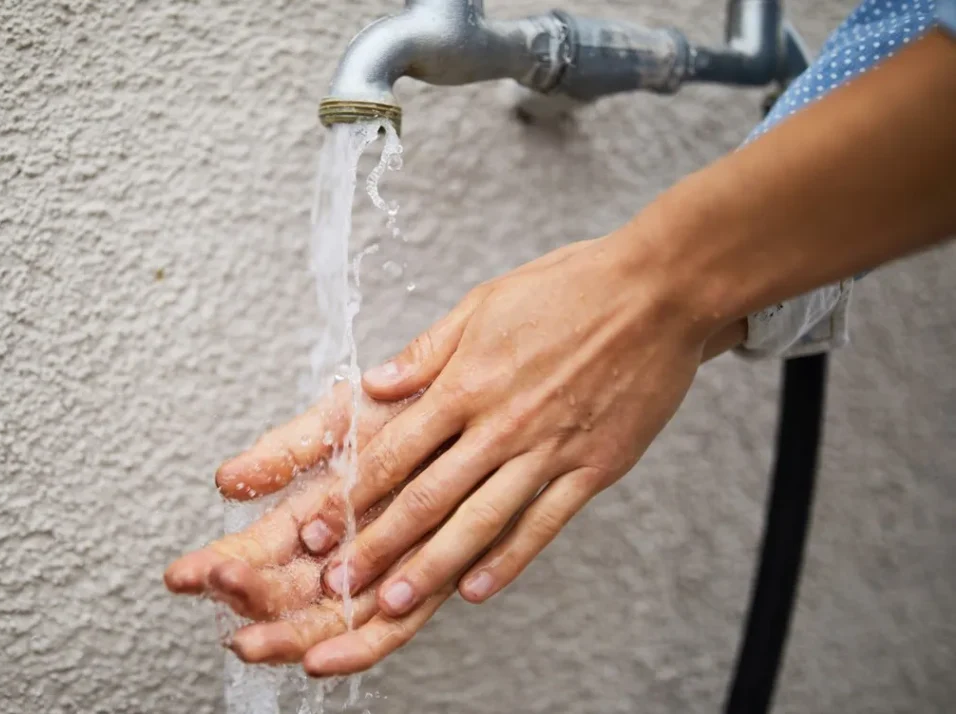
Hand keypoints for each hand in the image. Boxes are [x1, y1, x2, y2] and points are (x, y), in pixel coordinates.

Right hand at [163, 385, 457, 674]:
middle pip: (286, 592)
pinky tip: (319, 660)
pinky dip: (356, 648)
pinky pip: (391, 629)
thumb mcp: (341, 420)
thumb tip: (228, 481)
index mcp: (316, 510)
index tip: (184, 574)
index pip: (257, 549)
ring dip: (286, 634)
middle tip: (217, 596)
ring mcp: (385, 569)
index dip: (219, 564)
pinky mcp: (431, 581)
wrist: (483, 395)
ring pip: (329, 618)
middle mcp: (346, 548)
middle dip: (247, 602)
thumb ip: (288, 452)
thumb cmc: (413, 407)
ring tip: (250, 639)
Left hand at [293, 232, 742, 620]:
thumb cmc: (568, 289)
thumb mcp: (484, 304)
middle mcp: (501, 425)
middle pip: (427, 496)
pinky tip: (476, 590)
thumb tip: (374, 385)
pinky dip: (508, 560)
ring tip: (394, 602)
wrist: (657, 293)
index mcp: (468, 383)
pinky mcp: (591, 469)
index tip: (320, 526)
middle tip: (339, 583)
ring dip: (432, 566)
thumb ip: (427, 353)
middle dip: (378, 543)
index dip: (352, 493)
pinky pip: (542, 524)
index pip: (395, 450)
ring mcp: (548, 451)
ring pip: (479, 521)